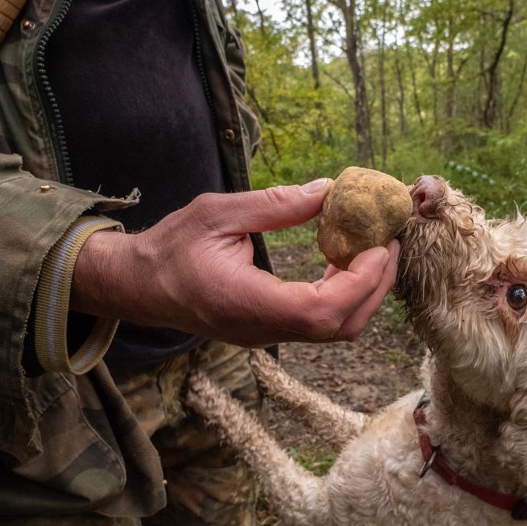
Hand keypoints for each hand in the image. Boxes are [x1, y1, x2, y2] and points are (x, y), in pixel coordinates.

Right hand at [70, 180, 399, 345]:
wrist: (138, 286)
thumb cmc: (170, 248)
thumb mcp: (217, 213)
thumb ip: (274, 205)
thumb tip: (327, 190)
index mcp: (249, 304)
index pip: (322, 310)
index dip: (361, 281)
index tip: (379, 245)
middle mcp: (264, 329)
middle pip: (342, 326)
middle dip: (376, 284)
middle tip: (388, 240)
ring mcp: (269, 335)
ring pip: (336, 329)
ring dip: (363, 290)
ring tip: (370, 245)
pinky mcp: (271, 330)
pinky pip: (321, 322)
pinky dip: (344, 293)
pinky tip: (340, 259)